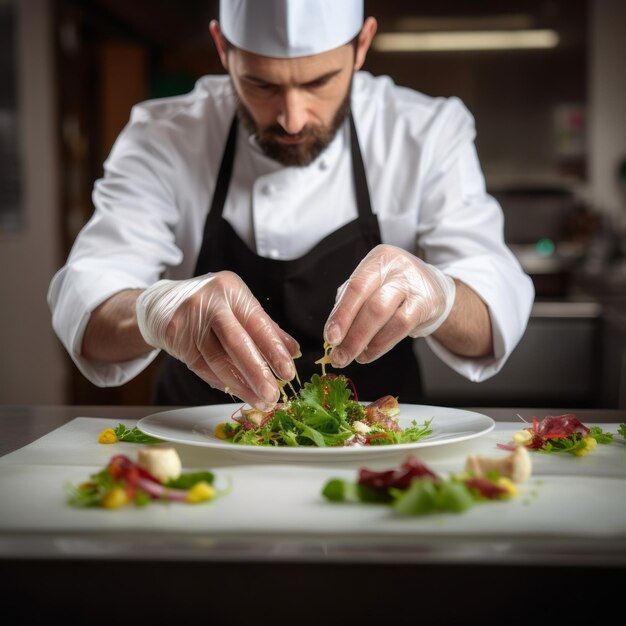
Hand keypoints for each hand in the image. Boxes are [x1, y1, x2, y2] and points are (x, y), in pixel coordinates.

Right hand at [136, 271, 298, 408]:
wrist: (162, 302)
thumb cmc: (209, 304)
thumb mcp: (238, 305)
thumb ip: (266, 327)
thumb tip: (293, 351)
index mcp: (232, 290)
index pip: (258, 324)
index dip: (274, 351)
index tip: (288, 372)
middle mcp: (210, 302)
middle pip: (237, 343)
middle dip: (257, 373)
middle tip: (272, 395)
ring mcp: (189, 320)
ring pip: (218, 360)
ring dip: (241, 385)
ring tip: (258, 400)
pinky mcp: (175, 337)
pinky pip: (202, 367)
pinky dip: (221, 381)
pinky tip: (236, 391)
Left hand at [323, 244, 455, 366]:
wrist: (433, 288)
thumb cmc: (393, 287)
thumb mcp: (372, 285)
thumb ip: (351, 302)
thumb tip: (332, 332)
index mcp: (378, 259)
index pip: (355, 287)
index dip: (341, 314)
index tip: (329, 338)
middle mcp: (397, 267)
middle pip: (370, 303)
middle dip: (351, 334)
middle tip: (338, 356)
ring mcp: (414, 284)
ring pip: (384, 316)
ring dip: (364, 342)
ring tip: (352, 357)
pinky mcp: (427, 303)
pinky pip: (401, 327)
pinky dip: (381, 344)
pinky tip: (369, 353)